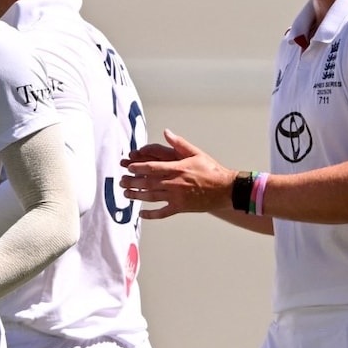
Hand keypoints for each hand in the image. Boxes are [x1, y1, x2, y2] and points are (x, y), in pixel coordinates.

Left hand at [120, 129, 234, 218]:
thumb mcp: (196, 153)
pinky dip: (150, 214)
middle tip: (121, 181)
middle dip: (132, 182)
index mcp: (177, 168)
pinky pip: (162, 213)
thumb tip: (166, 132)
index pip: (152, 167)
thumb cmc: (211, 170)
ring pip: (151, 197)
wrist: (226, 190)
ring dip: (137, 196)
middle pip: (147, 183)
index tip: (128, 167)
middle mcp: (174, 183)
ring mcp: (177, 197)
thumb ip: (179, 144)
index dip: (138, 167)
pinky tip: (141, 214)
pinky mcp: (180, 208)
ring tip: (126, 194)